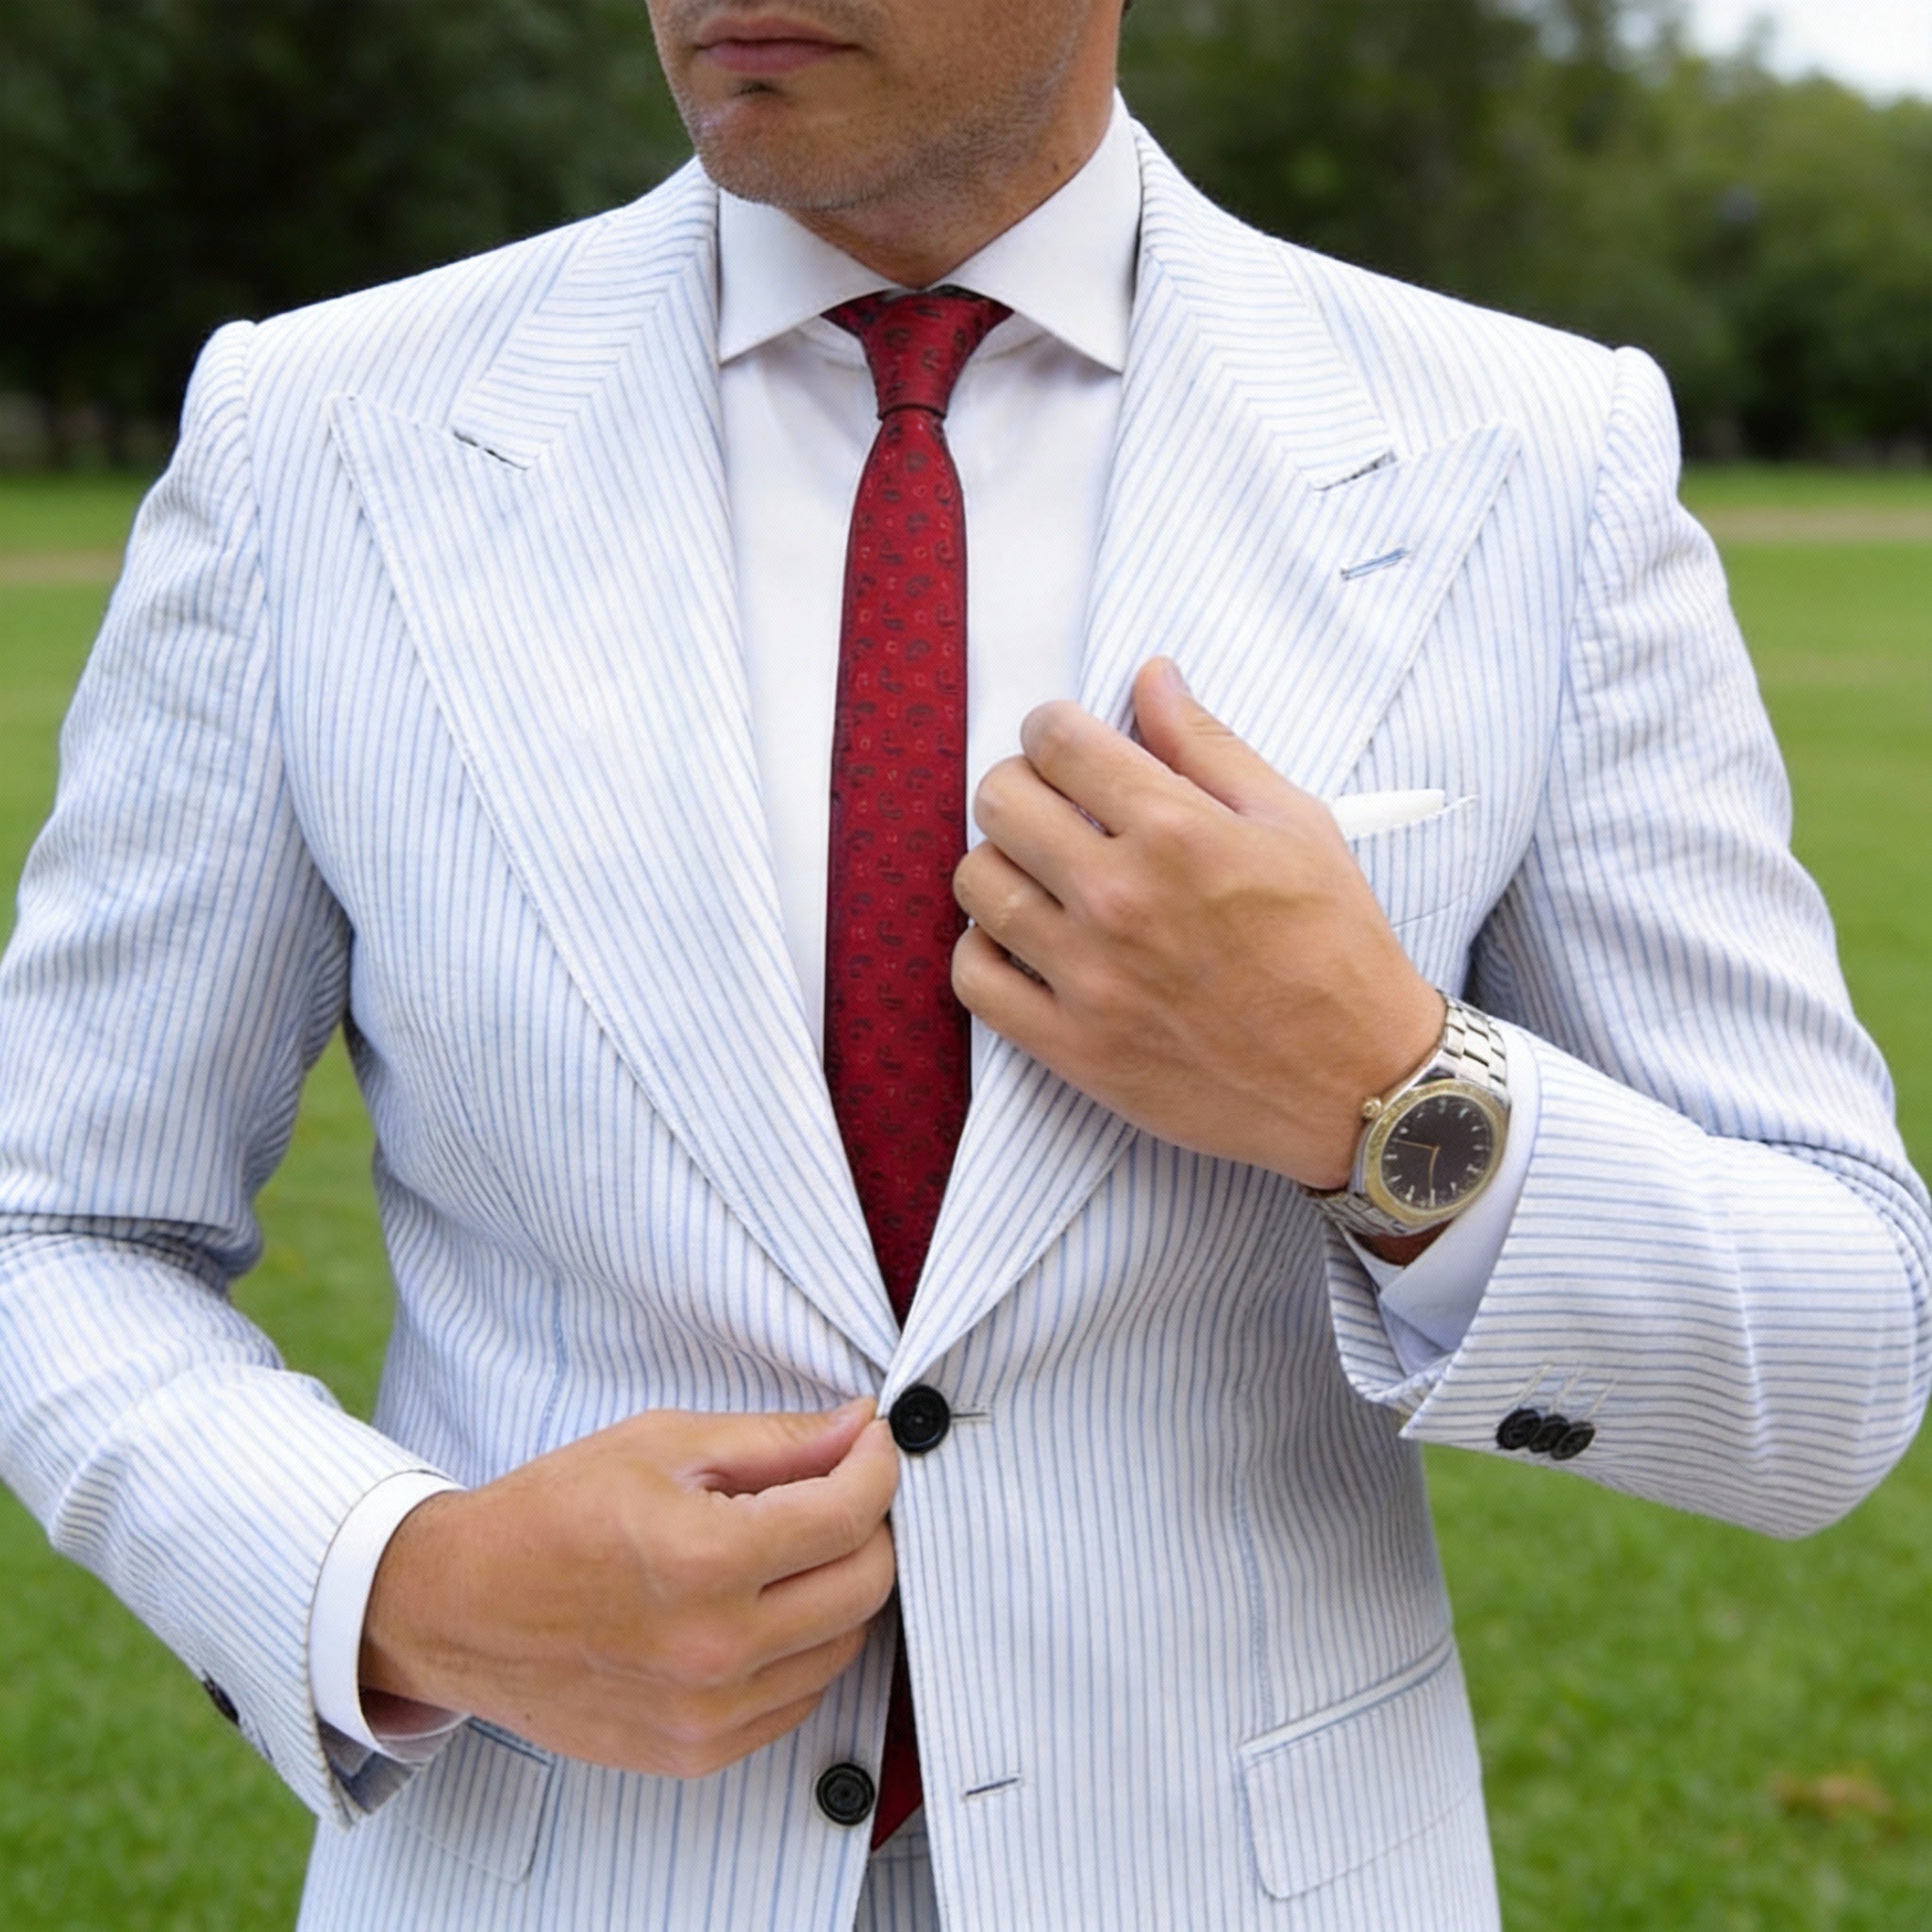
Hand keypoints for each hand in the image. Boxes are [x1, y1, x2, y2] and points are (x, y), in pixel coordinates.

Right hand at [360, 1402, 899, 1777]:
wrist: (459, 1607)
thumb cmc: (553, 1512)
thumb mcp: (662, 1444)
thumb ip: (774, 1441)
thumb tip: (860, 1426)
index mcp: (703, 1560)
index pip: (849, 1513)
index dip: (877, 1464)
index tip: (870, 1440)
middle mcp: (713, 1650)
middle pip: (866, 1584)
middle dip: (869, 1523)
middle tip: (839, 1488)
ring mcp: (706, 1714)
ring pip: (844, 1645)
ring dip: (841, 1586)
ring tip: (796, 1546)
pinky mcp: (695, 1753)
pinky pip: (799, 1697)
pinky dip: (805, 1646)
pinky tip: (766, 1605)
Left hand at [952, 658, 1444, 1192]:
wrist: (1357, 1082)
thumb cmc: (1335, 948)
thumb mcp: (1295, 824)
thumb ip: (1209, 746)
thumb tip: (1151, 676)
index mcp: (1177, 831)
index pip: (1057, 741)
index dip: (1052, 729)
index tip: (1066, 746)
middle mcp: (1122, 898)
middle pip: (1000, 801)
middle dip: (1020, 786)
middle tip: (1052, 807)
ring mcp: (1090, 977)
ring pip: (976, 883)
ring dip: (1000, 864)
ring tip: (1041, 876)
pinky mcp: (1073, 1047)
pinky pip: (973, 979)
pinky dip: (984, 951)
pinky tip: (1024, 941)